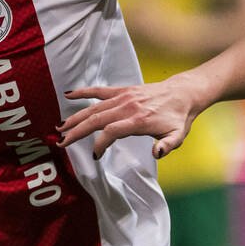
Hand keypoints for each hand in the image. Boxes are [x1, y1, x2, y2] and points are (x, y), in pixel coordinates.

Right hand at [61, 77, 203, 159]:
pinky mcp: (123, 90)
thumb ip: (168, 146)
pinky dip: (83, 92)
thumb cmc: (179, 117)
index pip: (112, 131)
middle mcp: (128, 107)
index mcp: (140, 120)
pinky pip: (100, 91)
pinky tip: (68, 95)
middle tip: (62, 143)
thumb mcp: (178, 136)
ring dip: (76, 117)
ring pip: (94, 108)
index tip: (95, 155)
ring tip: (60, 128)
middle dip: (77, 132)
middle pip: (96, 119)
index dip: (100, 143)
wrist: (184, 93)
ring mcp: (124, 97)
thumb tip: (157, 154)